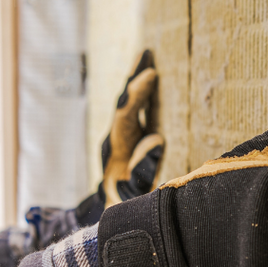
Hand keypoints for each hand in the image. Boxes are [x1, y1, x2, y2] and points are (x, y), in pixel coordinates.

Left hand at [75, 49, 164, 225]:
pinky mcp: (131, 141)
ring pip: (130, 104)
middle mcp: (116, 139)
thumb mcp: (134, 194)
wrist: (111, 214)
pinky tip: (154, 79)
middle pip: (124, 102)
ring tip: (148, 55)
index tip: (151, 75)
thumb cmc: (124, 207)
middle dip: (135, 78)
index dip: (137, 95)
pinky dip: (146, 94)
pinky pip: (138, 112)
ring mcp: (122, 138)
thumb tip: (156, 139)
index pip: (125, 115)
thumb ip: (143, 170)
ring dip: (138, 81)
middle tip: (146, 53)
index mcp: (116, 150)